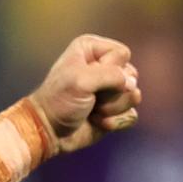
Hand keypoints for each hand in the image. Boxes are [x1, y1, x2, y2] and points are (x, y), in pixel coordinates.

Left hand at [28, 34, 141, 154]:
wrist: (50, 131)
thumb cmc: (60, 101)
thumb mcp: (81, 80)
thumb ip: (111, 75)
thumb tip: (132, 86)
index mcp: (92, 50)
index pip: (122, 54)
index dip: (111, 69)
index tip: (89, 78)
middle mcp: (104, 66)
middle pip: (131, 75)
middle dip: (113, 91)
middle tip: (91, 97)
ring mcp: (111, 90)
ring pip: (133, 96)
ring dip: (112, 108)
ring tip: (93, 110)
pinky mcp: (115, 111)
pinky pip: (131, 114)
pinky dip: (115, 122)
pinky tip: (97, 122)